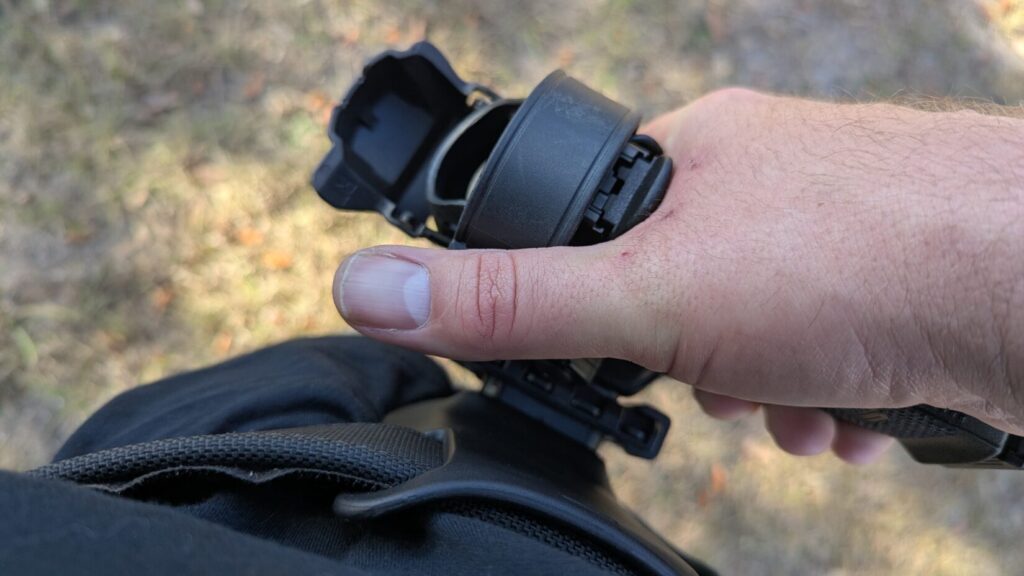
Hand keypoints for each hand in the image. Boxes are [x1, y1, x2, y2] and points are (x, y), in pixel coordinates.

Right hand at [332, 89, 1023, 463]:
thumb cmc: (857, 260)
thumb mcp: (649, 296)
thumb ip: (511, 300)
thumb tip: (370, 286)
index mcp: (701, 154)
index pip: (603, 228)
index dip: (605, 306)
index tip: (632, 350)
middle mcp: (774, 177)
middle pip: (687, 291)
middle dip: (703, 362)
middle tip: (730, 380)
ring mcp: (845, 226)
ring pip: (766, 331)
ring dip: (774, 391)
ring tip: (806, 400)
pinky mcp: (902, 282)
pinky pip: (837, 351)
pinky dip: (836, 396)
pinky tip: (859, 409)